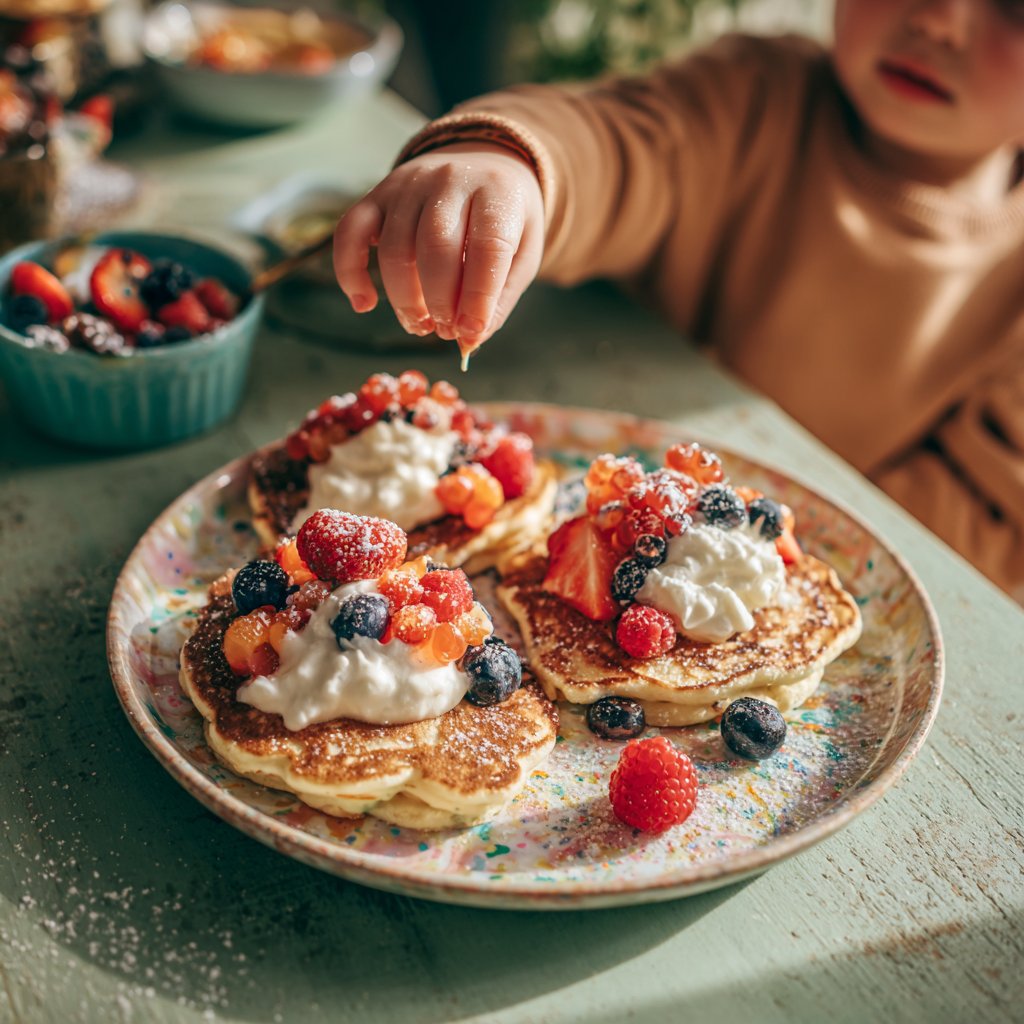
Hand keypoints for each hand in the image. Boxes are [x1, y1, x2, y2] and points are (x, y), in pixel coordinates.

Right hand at [333, 142, 543, 351]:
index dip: (478, 296)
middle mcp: (451, 179)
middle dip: (440, 300)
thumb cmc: (502, 221)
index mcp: (498, 192)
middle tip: (446, 331)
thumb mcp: (521, 255)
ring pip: (395, 247)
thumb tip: (468, 340)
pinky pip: (350, 232)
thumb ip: (498, 299)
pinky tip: (365, 303)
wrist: (480, 165)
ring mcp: (409, 184)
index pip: (488, 246)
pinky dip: (350, 272)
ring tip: (421, 325)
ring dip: (404, 298)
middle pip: (436, 246)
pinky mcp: (377, 194)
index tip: (470, 332)